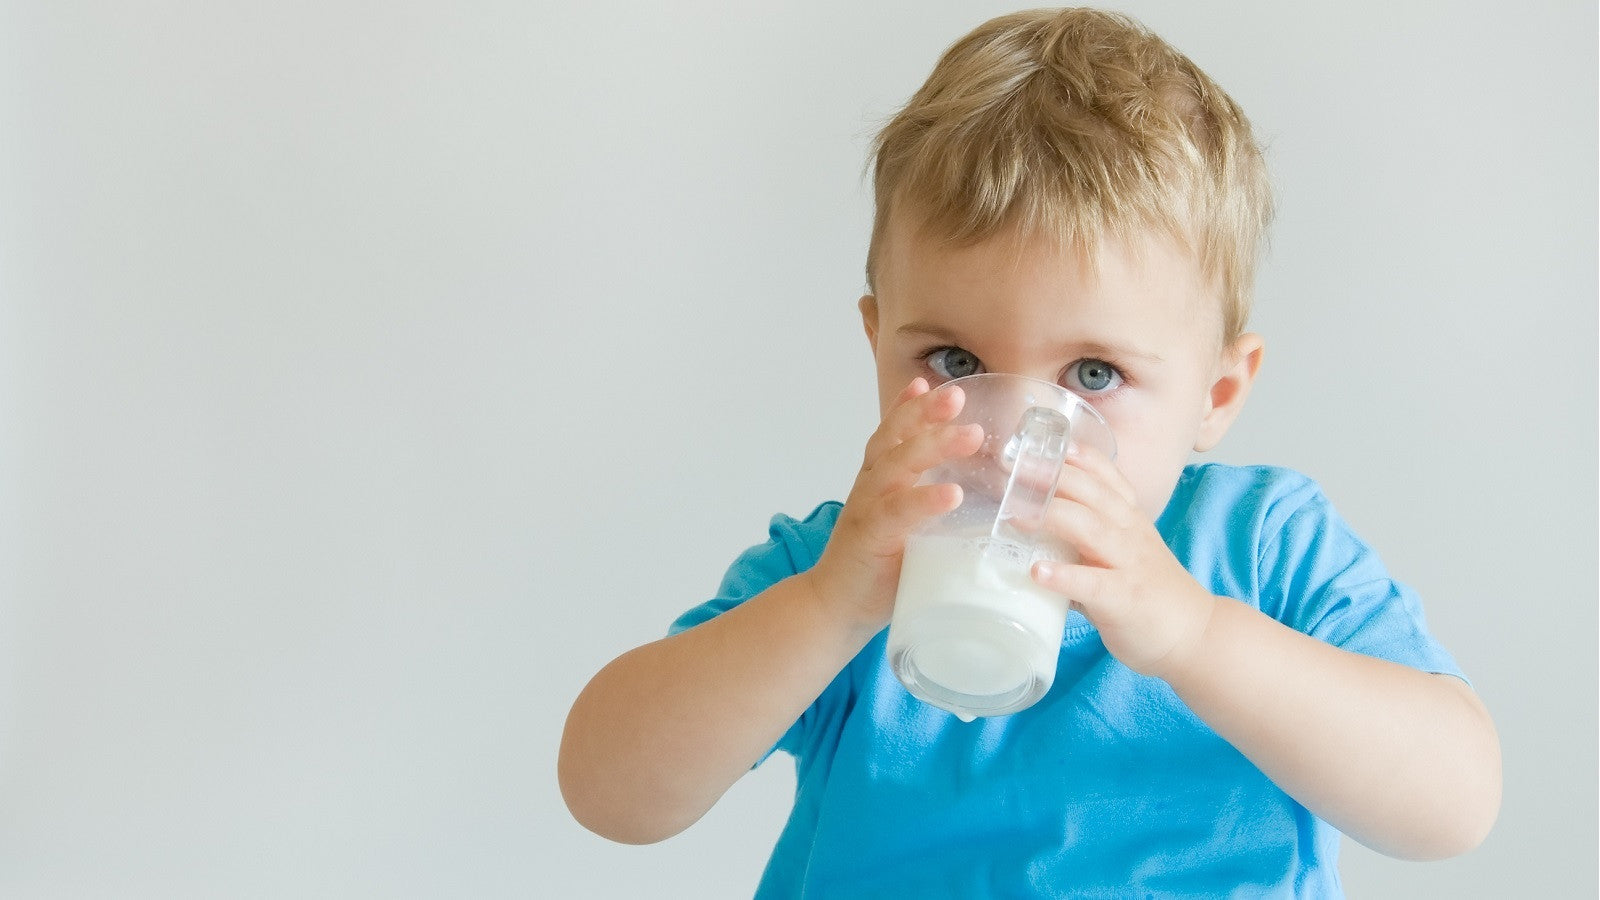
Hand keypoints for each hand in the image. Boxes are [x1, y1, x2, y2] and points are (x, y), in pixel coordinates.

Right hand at [806, 377, 982, 634]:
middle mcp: (871, 487)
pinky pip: (897, 513)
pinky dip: (924, 500)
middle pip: (895, 438)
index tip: (937, 383)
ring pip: (896, 466)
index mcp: (881, 480)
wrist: (836, 607)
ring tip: (969, 435)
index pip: (894, 433)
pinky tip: (951, 493)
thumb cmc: (880, 567)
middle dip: (926, 413)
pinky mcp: (869, 539)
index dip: (913, 407)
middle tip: (959, 395)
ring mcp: (867, 510)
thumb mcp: (908, 527)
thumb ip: (934, 507)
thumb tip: (990, 500)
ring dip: (931, 446)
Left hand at [1030, 444, 1215, 679]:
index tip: (1038, 442)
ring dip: (1053, 516)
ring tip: (1016, 514)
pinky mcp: (1125, 599)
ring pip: (1092, 528)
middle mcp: (1130, 532)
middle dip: (1052, 477)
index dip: (1074, 457)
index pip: (1105, 475)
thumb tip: (1032, 524)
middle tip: (1011, 469)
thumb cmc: (1149, 589)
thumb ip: (1085, 534)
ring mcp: (1129, 564)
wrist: (1195, 633)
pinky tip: (1038, 571)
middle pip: (1091, 493)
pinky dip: (1065, 575)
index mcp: (1128, 516)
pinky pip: (1093, 584)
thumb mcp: (1122, 549)